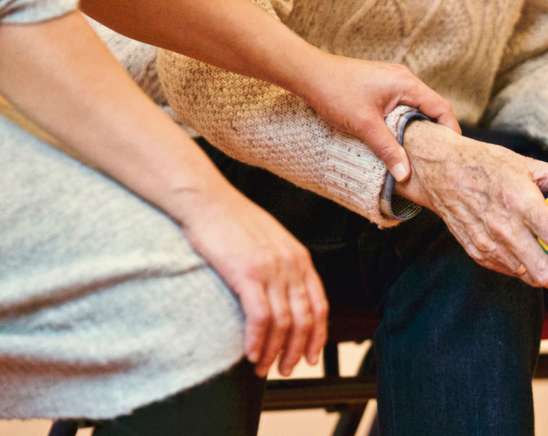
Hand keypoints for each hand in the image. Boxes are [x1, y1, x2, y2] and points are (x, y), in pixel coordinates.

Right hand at [176, 187, 327, 377]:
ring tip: (262, 367)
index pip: (320, 305)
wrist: (206, 200)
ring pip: (283, 323)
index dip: (317, 336)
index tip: (310, 356)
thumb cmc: (231, 220)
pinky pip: (260, 317)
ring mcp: (271, 269)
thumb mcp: (269, 241)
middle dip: (296, 351)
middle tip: (284, 369)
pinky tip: (250, 353)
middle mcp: (291, 265)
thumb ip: (281, 266)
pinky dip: (257, 341)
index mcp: (300, 258)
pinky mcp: (248, 273)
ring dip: (273, 351)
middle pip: (304, 319)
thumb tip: (281, 295)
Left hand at [305, 55, 460, 181]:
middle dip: (436, 133)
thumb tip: (406, 174)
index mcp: (407, 83)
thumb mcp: (364, 125)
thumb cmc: (335, 92)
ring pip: (415, 109)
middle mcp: (404, 80)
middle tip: (437, 159)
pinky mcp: (381, 88)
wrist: (309, 74)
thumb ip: (388, 149)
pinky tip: (398, 140)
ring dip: (418, 129)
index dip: (450, 131)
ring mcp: (392, 82)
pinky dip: (405, 123)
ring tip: (419, 154)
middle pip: (431, 108)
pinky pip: (402, 107)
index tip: (452, 154)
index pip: (441, 108)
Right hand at [395, 121, 547, 290]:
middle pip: (545, 272)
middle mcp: (503, 228)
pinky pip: (510, 270)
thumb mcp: (531, 164)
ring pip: (528, 276)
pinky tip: (540, 260)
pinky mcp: (477, 253)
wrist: (441, 171)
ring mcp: (487, 245)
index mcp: (520, 203)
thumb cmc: (489, 164)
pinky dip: (528, 270)